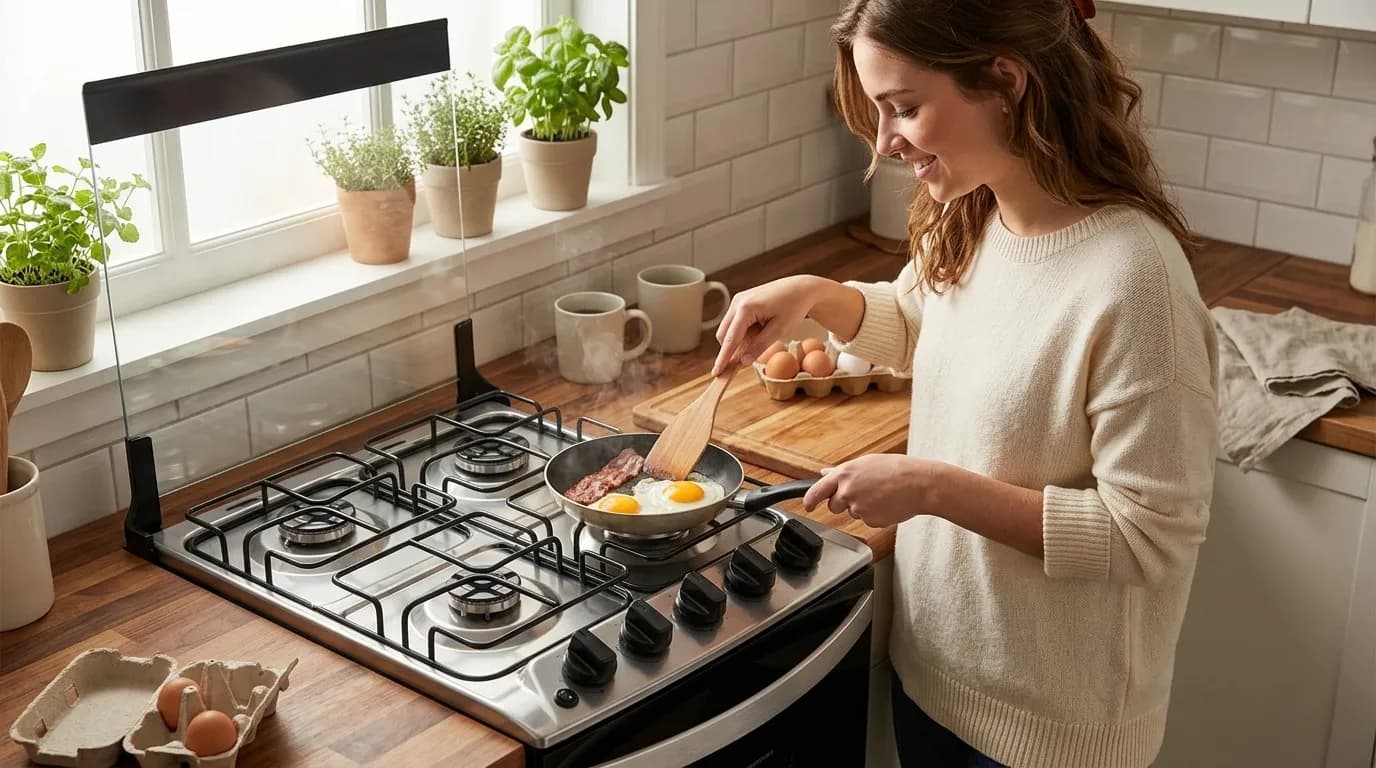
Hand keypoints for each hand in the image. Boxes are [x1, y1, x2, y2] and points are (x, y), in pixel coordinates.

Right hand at [712, 275, 821, 375]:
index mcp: (746, 308)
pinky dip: (743, 332)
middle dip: (732, 350)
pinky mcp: (741, 301)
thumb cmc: (793, 306)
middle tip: (747, 360)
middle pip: (724, 334)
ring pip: (729, 329)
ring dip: (739, 340)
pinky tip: (760, 330)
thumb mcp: (779, 330)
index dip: (723, 358)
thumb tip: (742, 362)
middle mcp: (737, 302)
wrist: (801, 288)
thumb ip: (759, 346)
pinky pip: (736, 323)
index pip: (730, 339)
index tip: (716, 373)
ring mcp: (738, 300)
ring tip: (764, 335)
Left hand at [802, 454, 944, 527]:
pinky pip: (867, 521)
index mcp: (845, 474)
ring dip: (861, 508)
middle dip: (843, 503)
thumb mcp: (866, 463)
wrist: (920, 484)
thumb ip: (842, 471)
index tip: (807, 505)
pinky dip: (875, 515)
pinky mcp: (870, 520)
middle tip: (863, 494)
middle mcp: (848, 491)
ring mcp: (858, 507)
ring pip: (852, 513)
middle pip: (833, 506)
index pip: (817, 490)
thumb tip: (824, 473)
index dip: (809, 500)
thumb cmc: (897, 470)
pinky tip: (887, 504)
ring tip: (880, 495)